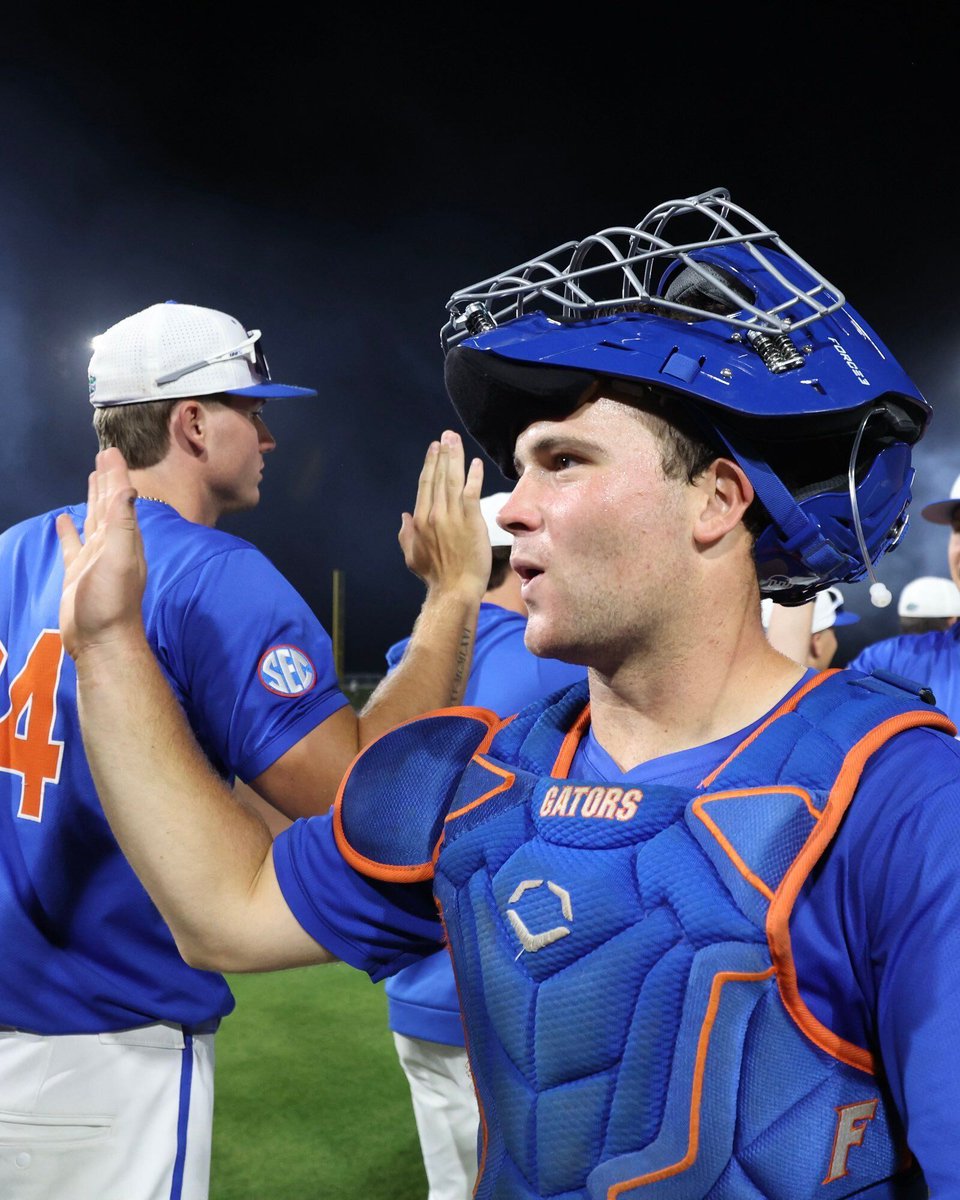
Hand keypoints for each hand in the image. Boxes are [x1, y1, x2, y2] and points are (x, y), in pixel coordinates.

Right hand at [56, 448, 146, 660]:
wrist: (101, 641)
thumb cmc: (112, 601)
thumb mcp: (120, 557)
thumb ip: (123, 524)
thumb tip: (129, 488)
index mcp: (124, 538)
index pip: (119, 498)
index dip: (115, 474)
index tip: (112, 452)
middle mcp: (112, 544)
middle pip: (108, 504)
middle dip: (107, 480)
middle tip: (105, 457)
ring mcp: (94, 558)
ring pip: (92, 519)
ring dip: (92, 499)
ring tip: (91, 479)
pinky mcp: (77, 573)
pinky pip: (72, 544)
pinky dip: (68, 530)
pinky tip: (64, 520)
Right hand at [398, 430, 489, 598]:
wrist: (454, 589)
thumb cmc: (435, 576)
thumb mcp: (412, 555)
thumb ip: (406, 534)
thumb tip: (404, 516)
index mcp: (419, 520)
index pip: (425, 484)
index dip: (430, 464)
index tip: (434, 449)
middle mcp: (434, 514)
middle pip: (438, 476)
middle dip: (442, 453)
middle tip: (446, 436)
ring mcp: (452, 516)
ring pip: (452, 479)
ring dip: (455, 457)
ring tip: (456, 440)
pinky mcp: (471, 520)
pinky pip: (471, 492)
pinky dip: (473, 476)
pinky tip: (475, 463)